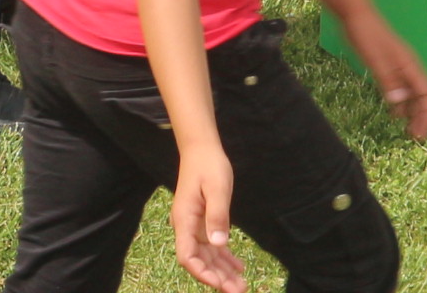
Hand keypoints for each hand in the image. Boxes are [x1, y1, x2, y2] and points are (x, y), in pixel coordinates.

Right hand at [169, 142, 245, 292]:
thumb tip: (219, 244)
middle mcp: (186, 226)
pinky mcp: (203, 221)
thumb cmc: (209, 165)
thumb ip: (217, 216)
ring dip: (222, 272)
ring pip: (207, 256)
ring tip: (242, 285)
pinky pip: (213, 245)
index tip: (220, 284)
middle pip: (198, 260)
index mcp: (185, 220)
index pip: (187, 256)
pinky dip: (225, 258)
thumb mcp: (217, 188)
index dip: (202, 273)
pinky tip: (239, 267)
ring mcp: (194, 225)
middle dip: (217, 278)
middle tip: (240, 290)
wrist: (201, 148)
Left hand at [344, 13, 426, 141]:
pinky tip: (394, 113)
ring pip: (413, 94)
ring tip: (408, 130)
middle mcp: (408, 67)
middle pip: (423, 96)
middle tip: (416, 137)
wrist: (354, 14)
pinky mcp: (388, 65)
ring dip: (413, 112)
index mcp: (410, 65)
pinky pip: (401, 88)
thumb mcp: (375, 59)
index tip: (422, 132)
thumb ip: (388, 80)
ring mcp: (399, 66)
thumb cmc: (365, 34)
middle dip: (423, 117)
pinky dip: (401, 103)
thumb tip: (399, 103)